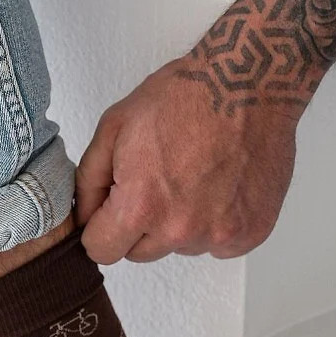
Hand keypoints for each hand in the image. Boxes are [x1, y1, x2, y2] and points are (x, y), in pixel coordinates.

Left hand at [75, 56, 299, 263]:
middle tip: (160, 179)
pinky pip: (219, 244)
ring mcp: (220, 235)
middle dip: (141, 224)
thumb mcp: (116, 125)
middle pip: (141, 252)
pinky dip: (216, 221)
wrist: (250, 84)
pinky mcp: (250, 233)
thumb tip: (84, 216)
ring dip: (181, 222)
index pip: (102, 251)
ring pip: (181, 247)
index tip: (112, 209)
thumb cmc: (186, 95)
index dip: (101, 227)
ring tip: (196, 176)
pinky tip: (221, 185)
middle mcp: (181, 229)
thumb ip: (89, 180)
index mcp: (141, 206)